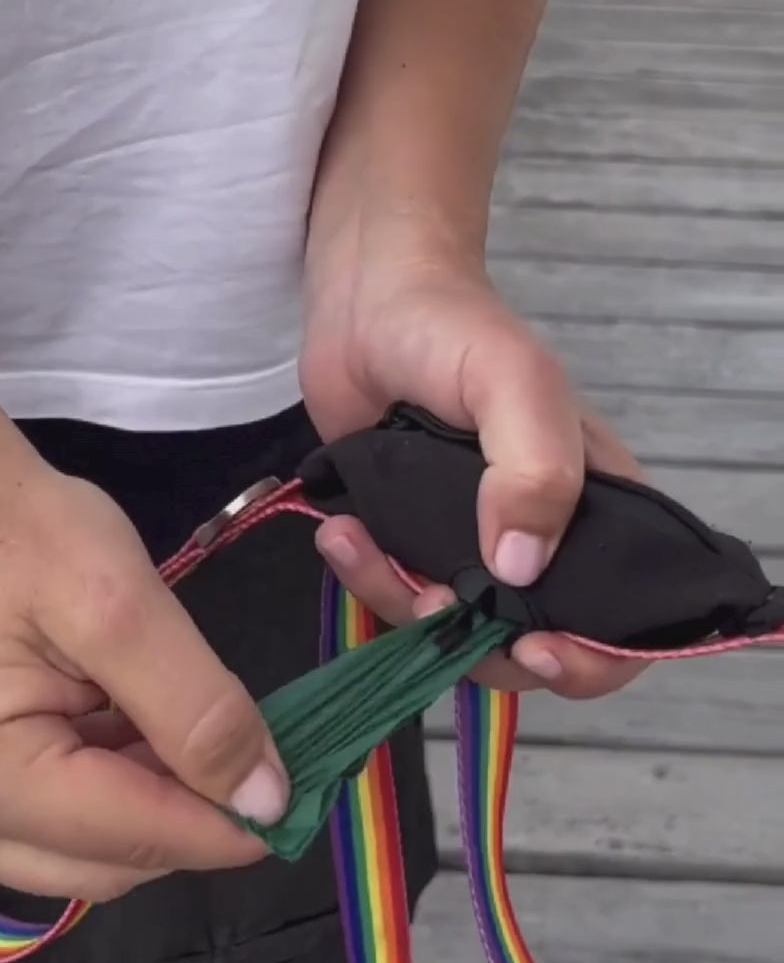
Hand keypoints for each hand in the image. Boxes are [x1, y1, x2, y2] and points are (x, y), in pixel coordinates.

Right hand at [0, 423, 286, 901]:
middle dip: (184, 818)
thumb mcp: (126, 603)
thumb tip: (265, 802)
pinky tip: (125, 730)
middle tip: (244, 758)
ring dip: (144, 806)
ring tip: (176, 728)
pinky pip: (43, 827)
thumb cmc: (19, 526)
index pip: (131, 836)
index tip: (292, 809)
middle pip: (103, 864)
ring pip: (77, 856)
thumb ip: (199, 709)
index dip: (225, 828)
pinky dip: (103, 791)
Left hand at [300, 230, 646, 698]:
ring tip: (356, 542)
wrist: (366, 305)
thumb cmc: (454, 330)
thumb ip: (535, 470)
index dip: (590, 658)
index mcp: (596, 509)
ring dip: (400, 602)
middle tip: (425, 599)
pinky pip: (395, 591)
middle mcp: (536, 538)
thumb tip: (520, 570)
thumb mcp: (514, 384)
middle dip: (473, 641)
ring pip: (451, 627)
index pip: (621, 619)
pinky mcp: (407, 537)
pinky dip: (367, 576)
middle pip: (526, 642)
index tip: (533, 649)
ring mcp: (468, 543)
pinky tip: (341, 533)